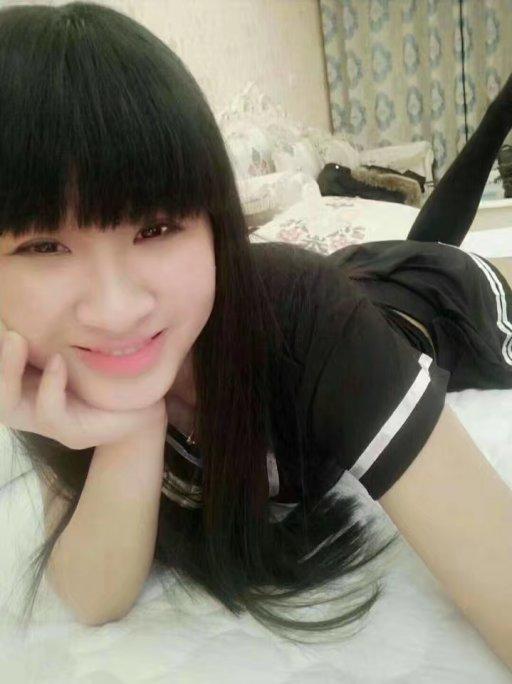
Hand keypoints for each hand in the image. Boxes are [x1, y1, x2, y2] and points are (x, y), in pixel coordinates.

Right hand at [0, 330, 167, 449]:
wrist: (142, 409)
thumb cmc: (106, 372)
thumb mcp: (78, 340)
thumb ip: (57, 320)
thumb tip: (38, 271)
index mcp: (23, 377)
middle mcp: (26, 400)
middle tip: (0, 325)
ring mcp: (44, 419)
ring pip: (6, 403)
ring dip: (6, 370)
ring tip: (15, 338)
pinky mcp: (70, 432)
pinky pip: (48, 413)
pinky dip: (50, 387)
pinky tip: (59, 363)